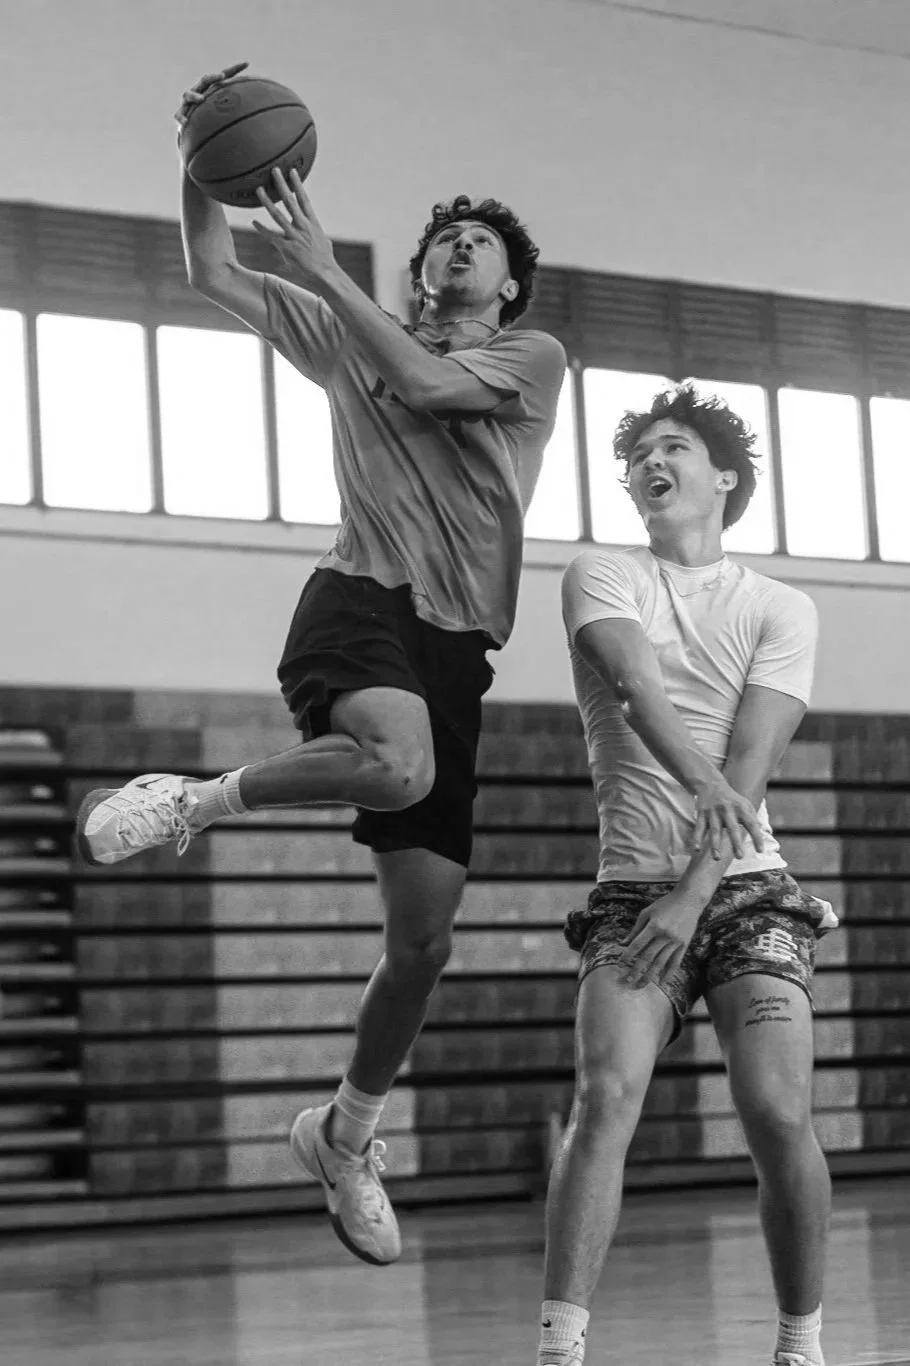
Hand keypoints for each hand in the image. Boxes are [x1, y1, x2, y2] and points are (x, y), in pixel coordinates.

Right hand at [175, 61, 248, 135]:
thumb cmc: (212, 122)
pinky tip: (184, 123)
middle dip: (212, 78)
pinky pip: (178, 115)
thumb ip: (243, 114)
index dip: (234, 70)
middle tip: (221, 77)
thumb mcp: (227, 117)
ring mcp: (188, 104)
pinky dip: (180, 117)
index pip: (223, 77)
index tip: (247, 63)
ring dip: (194, 96)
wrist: (192, 131)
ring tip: (201, 99)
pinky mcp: (181, 116)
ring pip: (188, 95)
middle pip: (205, 80)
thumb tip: (267, 116)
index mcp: (212, 90)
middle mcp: (199, 93)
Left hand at [253, 167, 337, 289]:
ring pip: (277, 215)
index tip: (292, 171)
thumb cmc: (326, 259)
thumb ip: (317, 235)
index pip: (304, 199)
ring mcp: (294, 236)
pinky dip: (262, 229)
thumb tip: (321, 237)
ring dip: (267, 201)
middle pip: (290, 201)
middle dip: (281, 184)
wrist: (325, 273)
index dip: (297, 184)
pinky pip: (272, 236)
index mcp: (312, 222)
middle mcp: (303, 226)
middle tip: (273, 170)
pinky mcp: (288, 247)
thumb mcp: (325, 242)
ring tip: (259, 189)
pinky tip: (254, 222)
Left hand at [618, 889, 701, 989]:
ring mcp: (676, 941)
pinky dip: (669, 973)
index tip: (619, 965)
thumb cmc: (665, 904)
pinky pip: (676, 962)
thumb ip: (635, 929)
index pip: (637, 945)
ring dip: (650, 976)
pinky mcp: (685, 945)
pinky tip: (662, 982)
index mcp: (654, 926)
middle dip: (636, 970)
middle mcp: (665, 935)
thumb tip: (623, 943)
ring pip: (661, 963)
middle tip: (627, 981)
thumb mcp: (647, 912)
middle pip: (648, 957)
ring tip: (640, 984)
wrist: (690, 900)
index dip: (627, 956)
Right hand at [692, 774, 763, 859]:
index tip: (760, 851)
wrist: (711, 784)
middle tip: (740, 857)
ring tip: (717, 859)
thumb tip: (762, 835)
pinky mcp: (702, 814)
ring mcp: (713, 812)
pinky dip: (696, 838)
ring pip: (714, 830)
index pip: (751, 823)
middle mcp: (727, 809)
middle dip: (736, 842)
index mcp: (741, 808)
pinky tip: (696, 849)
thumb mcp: (745, 805)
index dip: (756, 837)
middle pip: (732, 828)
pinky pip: (699, 828)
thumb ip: (753, 819)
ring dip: (715, 845)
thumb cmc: (732, 800)